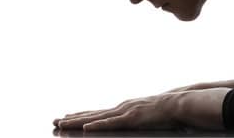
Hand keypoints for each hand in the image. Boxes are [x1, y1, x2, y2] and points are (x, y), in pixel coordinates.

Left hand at [54, 86, 231, 131]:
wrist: (179, 103)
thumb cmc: (166, 112)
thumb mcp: (147, 118)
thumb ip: (138, 120)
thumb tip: (137, 123)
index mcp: (122, 110)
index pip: (97, 113)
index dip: (81, 116)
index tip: (66, 118)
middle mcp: (119, 109)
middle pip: (91, 115)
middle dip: (72, 119)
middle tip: (54, 121)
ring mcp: (124, 113)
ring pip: (96, 119)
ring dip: (78, 122)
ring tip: (62, 124)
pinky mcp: (131, 119)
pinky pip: (111, 124)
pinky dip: (97, 126)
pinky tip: (86, 129)